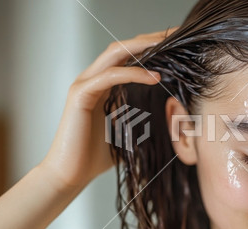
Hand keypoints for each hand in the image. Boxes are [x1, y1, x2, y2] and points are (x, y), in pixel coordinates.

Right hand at [39, 27, 176, 191]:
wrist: (70, 174)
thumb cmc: (97, 155)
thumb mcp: (127, 131)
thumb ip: (141, 118)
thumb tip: (169, 117)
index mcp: (104, 84)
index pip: (129, 56)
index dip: (151, 46)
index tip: (177, 43)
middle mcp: (93, 79)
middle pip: (123, 47)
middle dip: (150, 38)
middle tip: (176, 34)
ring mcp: (85, 84)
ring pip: (115, 54)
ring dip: (143, 46)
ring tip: (168, 43)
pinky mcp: (80, 95)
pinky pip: (110, 76)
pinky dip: (133, 73)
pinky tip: (154, 75)